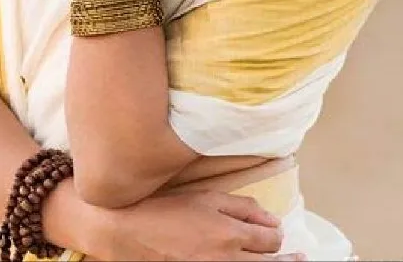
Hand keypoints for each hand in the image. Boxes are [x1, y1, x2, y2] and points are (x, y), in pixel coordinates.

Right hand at [84, 188, 305, 261]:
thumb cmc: (167, 209)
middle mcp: (227, 261)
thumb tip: (271, 218)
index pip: (272, 239)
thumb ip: (242, 206)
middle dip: (286, 260)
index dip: (277, 234)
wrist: (129, 233)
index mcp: (230, 234)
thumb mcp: (206, 197)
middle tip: (301, 259)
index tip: (275, 232)